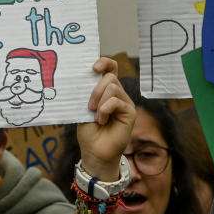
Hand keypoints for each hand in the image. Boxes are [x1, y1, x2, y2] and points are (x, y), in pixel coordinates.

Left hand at [76, 57, 134, 180]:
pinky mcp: (130, 112)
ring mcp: (125, 102)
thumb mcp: (83, 108)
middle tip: (89, 106)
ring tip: (95, 115)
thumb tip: (82, 77)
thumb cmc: (88, 131)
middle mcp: (117, 94)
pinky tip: (101, 120)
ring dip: (99, 100)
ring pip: (112, 87)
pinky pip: (117, 101)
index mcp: (105, 90)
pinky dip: (105, 109)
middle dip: (95, 89)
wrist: (94, 151)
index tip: (93, 67)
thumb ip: (87, 93)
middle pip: (110, 77)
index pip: (110, 68)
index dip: (104, 62)